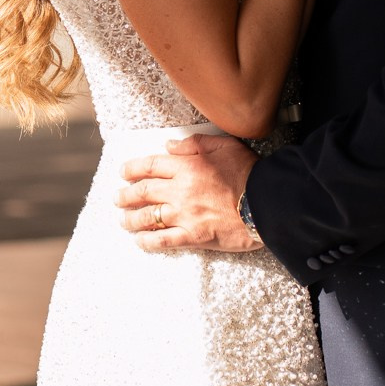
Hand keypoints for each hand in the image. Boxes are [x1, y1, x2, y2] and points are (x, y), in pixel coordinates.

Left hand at [117, 131, 260, 252]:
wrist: (267, 204)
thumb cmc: (250, 173)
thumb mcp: (225, 145)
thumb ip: (195, 143)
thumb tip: (169, 145)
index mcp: (187, 166)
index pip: (150, 165)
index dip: (132, 168)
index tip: (123, 172)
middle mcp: (180, 190)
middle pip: (142, 192)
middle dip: (125, 195)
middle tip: (117, 198)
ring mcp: (184, 215)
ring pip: (147, 217)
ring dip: (130, 219)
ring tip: (123, 220)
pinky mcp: (193, 236)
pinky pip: (162, 241)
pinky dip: (147, 242)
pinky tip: (140, 241)